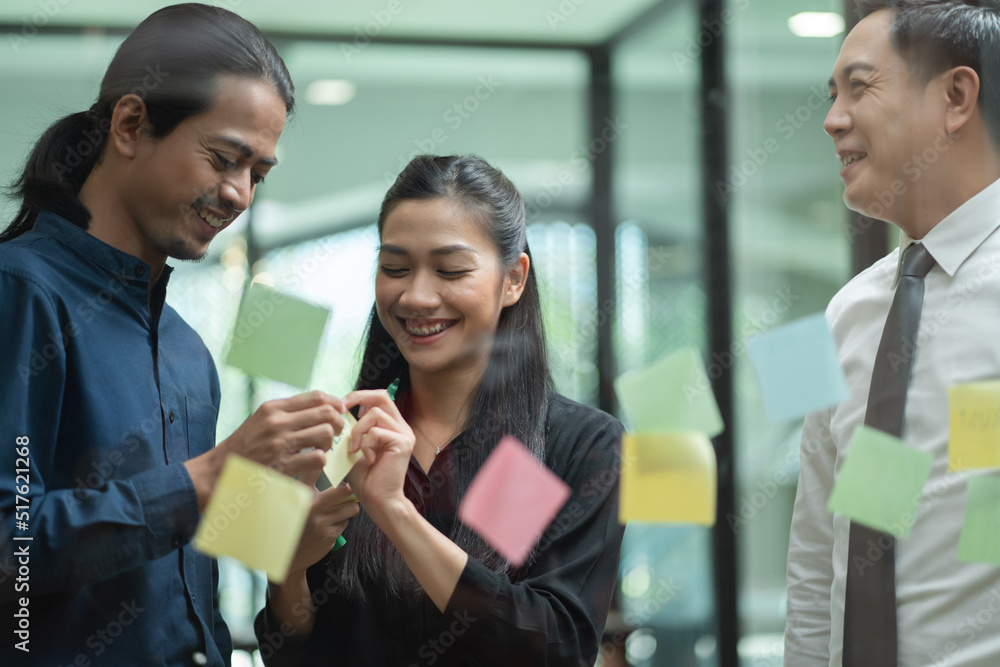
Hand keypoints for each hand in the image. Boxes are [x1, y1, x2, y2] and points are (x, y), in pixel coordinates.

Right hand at [221, 391, 345, 475]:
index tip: (339, 411)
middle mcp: (277, 422)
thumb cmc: (244, 446)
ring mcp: (280, 444)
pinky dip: (320, 461)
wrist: (219, 471)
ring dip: (329, 443)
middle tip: (336, 432)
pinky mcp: (283, 465)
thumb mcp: (261, 420)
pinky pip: (317, 458)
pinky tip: (311, 463)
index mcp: (273, 407)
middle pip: (326, 413)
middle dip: (338, 423)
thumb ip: (287, 412)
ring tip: (322, 448)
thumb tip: (321, 404)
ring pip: (325, 434)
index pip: (316, 397)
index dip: (335, 403)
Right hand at [285, 466, 359, 578]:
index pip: (314, 472)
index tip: (333, 459)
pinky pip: (345, 524)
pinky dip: (341, 523)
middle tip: (346, 491)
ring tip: (337, 511)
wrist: (288, 558)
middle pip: (344, 491)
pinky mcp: (329, 537)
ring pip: (349, 509)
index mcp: (300, 496)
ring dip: (347, 509)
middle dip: (348, 491)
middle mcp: (311, 508)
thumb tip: (319, 460)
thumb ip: (305, 483)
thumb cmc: (294, 524)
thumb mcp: (294, 502)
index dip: (325, 463)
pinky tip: (329, 526)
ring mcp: (321, 524)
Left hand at [342, 389, 414, 522]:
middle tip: (341, 410)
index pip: (378, 398)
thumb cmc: (365, 478)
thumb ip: (350, 431)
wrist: (378, 501)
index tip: (340, 408)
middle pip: (382, 396)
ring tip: (354, 450)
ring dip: (358, 431)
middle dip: (358, 398)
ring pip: (375, 414)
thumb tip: (333, 415)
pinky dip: (366, 445)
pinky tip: (368, 459)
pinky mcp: (403, 443)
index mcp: (392, 426)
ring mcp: (404, 434)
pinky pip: (376, 432)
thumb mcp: (353, 448)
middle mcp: (401, 427)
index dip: (358, 396)